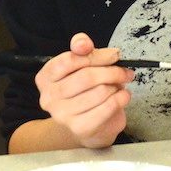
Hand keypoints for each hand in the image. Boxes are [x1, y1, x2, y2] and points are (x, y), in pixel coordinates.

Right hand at [34, 33, 134, 147]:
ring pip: (100, 91)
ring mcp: (63, 115)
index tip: (114, 55)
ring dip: (117, 86)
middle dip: (112, 71)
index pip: (69, 60)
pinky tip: (123, 96)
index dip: (96, 55)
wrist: (84, 126)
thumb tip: (83, 43)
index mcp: (46, 77)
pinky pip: (107, 107)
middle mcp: (49, 97)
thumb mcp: (82, 65)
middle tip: (125, 71)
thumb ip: (81, 49)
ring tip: (120, 85)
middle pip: (86, 76)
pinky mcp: (80, 128)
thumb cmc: (84, 90)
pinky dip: (121, 98)